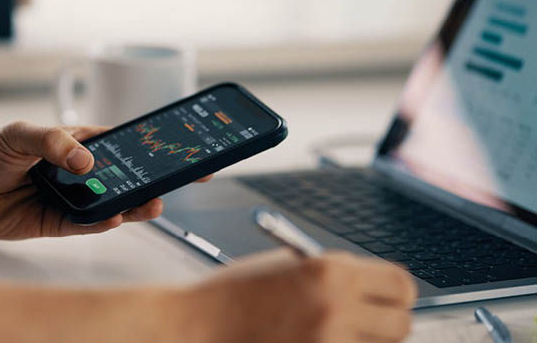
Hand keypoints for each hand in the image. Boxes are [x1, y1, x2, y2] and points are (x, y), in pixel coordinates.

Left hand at [0, 121, 189, 238]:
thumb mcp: (19, 134)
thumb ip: (53, 143)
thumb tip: (86, 160)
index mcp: (77, 143)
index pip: (123, 143)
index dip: (152, 145)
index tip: (181, 148)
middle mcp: (79, 172)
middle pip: (125, 176)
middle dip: (154, 178)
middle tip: (181, 179)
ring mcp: (71, 198)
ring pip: (112, 203)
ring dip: (134, 204)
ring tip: (152, 203)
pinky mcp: (58, 223)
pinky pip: (86, 224)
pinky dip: (102, 222)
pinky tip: (115, 217)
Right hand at [185, 249, 415, 342]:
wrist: (200, 324)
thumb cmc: (236, 292)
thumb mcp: (287, 267)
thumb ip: (333, 276)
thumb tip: (374, 291)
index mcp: (330, 271)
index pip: (401, 286)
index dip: (396, 292)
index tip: (387, 297)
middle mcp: (336, 307)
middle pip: (401, 325)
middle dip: (387, 322)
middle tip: (366, 320)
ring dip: (361, 341)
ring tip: (326, 330)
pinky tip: (311, 340)